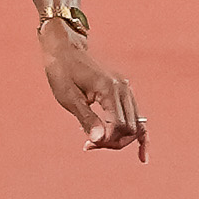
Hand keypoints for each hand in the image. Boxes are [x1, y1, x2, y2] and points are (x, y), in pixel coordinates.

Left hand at [42, 31, 145, 158]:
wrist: (65, 51)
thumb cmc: (62, 72)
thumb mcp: (68, 98)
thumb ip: (86, 119)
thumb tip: (99, 139)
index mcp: (110, 90)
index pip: (119, 126)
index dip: (106, 141)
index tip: (87, 145)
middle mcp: (124, 89)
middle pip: (131, 128)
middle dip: (114, 142)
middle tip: (89, 144)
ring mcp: (126, 89)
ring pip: (136, 124)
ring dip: (119, 138)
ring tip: (97, 142)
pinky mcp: (124, 91)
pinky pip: (134, 116)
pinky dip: (131, 131)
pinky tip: (135, 148)